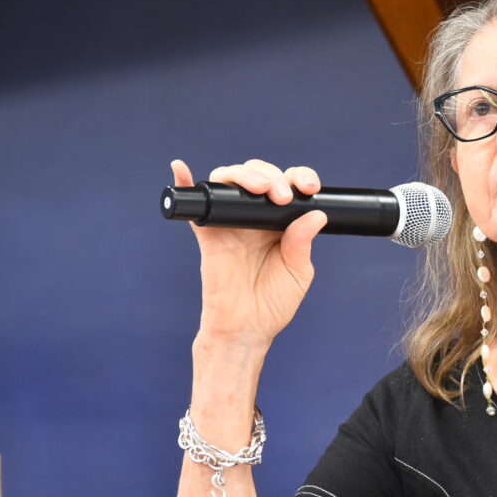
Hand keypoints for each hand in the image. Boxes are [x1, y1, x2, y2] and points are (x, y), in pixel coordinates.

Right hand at [171, 159, 328, 347]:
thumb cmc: (273, 303)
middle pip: (258, 176)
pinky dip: (185, 184)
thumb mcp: (298, 272)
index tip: (310, 187)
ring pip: (230, 182)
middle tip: (282, 196)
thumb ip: (303, 243)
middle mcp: (254, 217)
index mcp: (280, 222)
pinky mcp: (209, 234)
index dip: (299, 178)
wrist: (247, 328)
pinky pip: (194, 205)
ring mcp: (230, 222)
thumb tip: (315, 214)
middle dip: (272, 176)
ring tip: (261, 189)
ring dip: (244, 175)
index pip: (288, 187)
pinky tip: (181, 168)